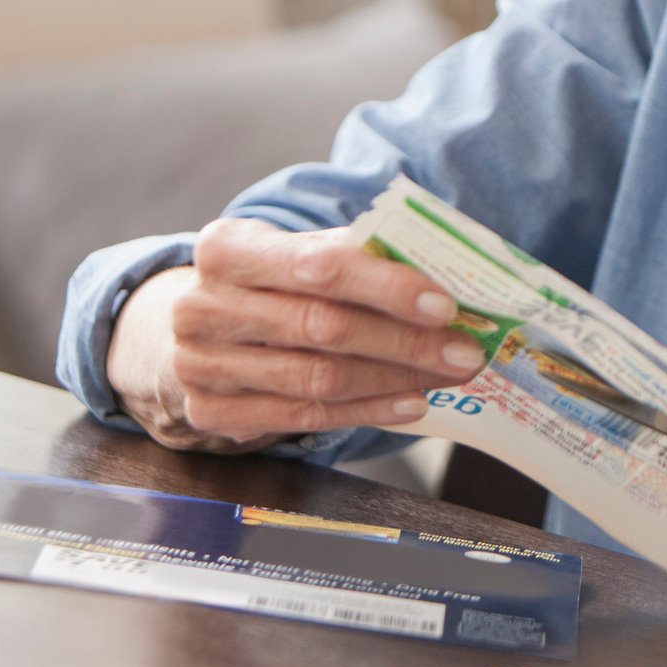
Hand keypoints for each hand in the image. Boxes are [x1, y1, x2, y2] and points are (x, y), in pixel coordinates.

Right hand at [106, 217, 489, 451]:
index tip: (445, 303)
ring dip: (396, 379)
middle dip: (406, 341)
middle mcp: (203, 306)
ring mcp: (200, 365)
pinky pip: (305, 418)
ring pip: (319, 379)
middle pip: (324, 328)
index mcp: (226, 247)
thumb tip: (442, 273)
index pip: (318, 266)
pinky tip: (410, 402)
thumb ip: (356, 255)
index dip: (386, 286)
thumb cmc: (270, 281)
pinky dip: (367, 411)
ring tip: (447, 374)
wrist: (202, 326)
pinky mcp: (211, 413)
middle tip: (465, 350)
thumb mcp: (298, 252)